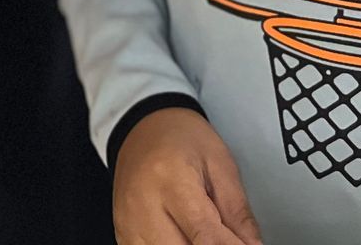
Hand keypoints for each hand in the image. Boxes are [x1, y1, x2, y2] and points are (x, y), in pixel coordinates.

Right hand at [114, 107, 262, 244]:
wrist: (144, 127)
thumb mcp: (220, 163)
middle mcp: (144, 207)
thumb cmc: (183, 138)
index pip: (205, 236)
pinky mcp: (123, 234)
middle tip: (227, 237)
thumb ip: (237, 210)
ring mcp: (129, 224)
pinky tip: (183, 237)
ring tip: (205, 234)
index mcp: (172, 182)